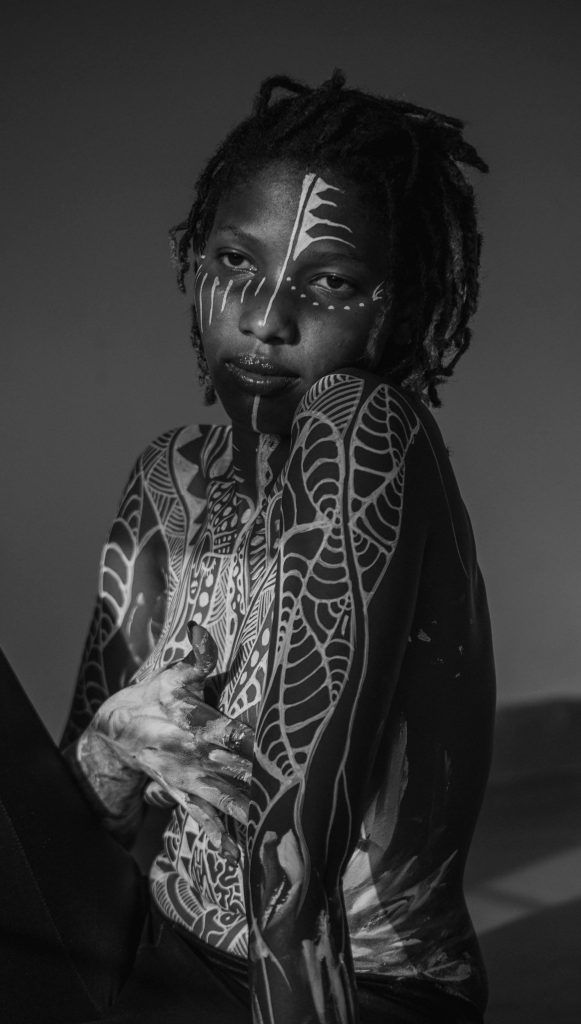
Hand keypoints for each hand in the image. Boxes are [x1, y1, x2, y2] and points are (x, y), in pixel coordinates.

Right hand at [86, 622, 253, 859]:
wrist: (115, 730)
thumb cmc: (153, 696)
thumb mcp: (171, 675)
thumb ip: (196, 660)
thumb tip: (204, 632)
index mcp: (189, 721)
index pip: (224, 730)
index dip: (246, 738)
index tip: (274, 747)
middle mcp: (187, 753)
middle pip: (228, 767)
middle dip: (257, 779)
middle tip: (291, 789)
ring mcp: (183, 777)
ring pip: (219, 795)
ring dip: (244, 810)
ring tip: (271, 825)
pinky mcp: (180, 792)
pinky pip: (199, 816)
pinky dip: (216, 834)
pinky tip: (234, 853)